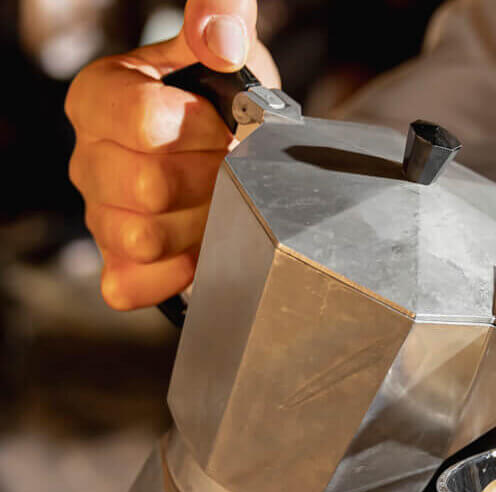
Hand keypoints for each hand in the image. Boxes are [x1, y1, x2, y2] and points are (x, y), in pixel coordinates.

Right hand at [66, 0, 279, 309]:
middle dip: (210, 180)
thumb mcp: (227, 42)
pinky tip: (200, 249)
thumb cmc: (223, 94)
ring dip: (200, 224)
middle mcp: (88, 156)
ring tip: (220, 202)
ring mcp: (99, 213)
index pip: (145, 123)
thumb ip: (222, 17)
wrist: (231, 140)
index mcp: (100, 96)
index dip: (202, 130)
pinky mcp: (119, 262)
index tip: (225, 126)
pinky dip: (172, 275)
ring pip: (144, 237)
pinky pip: (130, 285)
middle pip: (148, 188)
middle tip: (230, 168)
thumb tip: (221, 40)